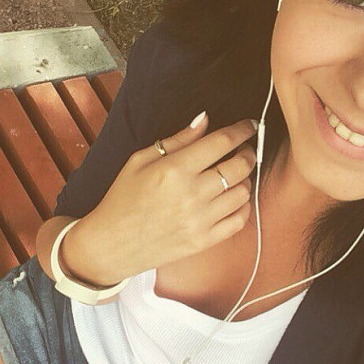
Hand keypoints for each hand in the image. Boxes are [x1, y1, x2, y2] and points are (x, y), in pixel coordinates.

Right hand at [64, 113, 258, 285]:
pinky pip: (239, 220)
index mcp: (175, 169)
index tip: (250, 125)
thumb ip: (178, 139)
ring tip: (235, 175)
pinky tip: (234, 198)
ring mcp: (200, 220)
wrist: (113, 244)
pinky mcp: (204, 241)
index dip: (242, 130)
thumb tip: (205, 119)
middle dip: (248, 153)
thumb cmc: (124, 199)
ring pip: (244, 192)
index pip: (222, 142)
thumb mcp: (141, 160)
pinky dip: (243, 206)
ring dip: (246, 179)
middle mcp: (191, 194)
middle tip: (244, 150)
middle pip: (240, 166)